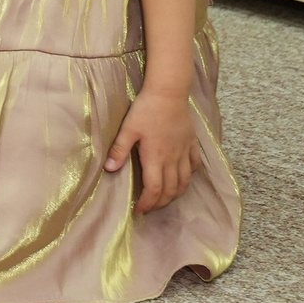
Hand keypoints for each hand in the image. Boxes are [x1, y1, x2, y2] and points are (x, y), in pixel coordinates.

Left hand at [106, 89, 199, 212]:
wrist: (169, 92)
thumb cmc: (146, 109)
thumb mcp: (128, 129)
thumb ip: (119, 150)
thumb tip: (109, 170)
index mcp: (156, 158)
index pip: (154, 189)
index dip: (147, 203)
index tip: (139, 210)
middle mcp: (173, 159)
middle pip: (171, 190)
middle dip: (160, 203)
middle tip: (150, 207)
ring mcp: (185, 152)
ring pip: (185, 182)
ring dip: (175, 194)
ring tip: (165, 199)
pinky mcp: (192, 143)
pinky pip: (194, 165)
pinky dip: (189, 176)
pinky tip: (182, 178)